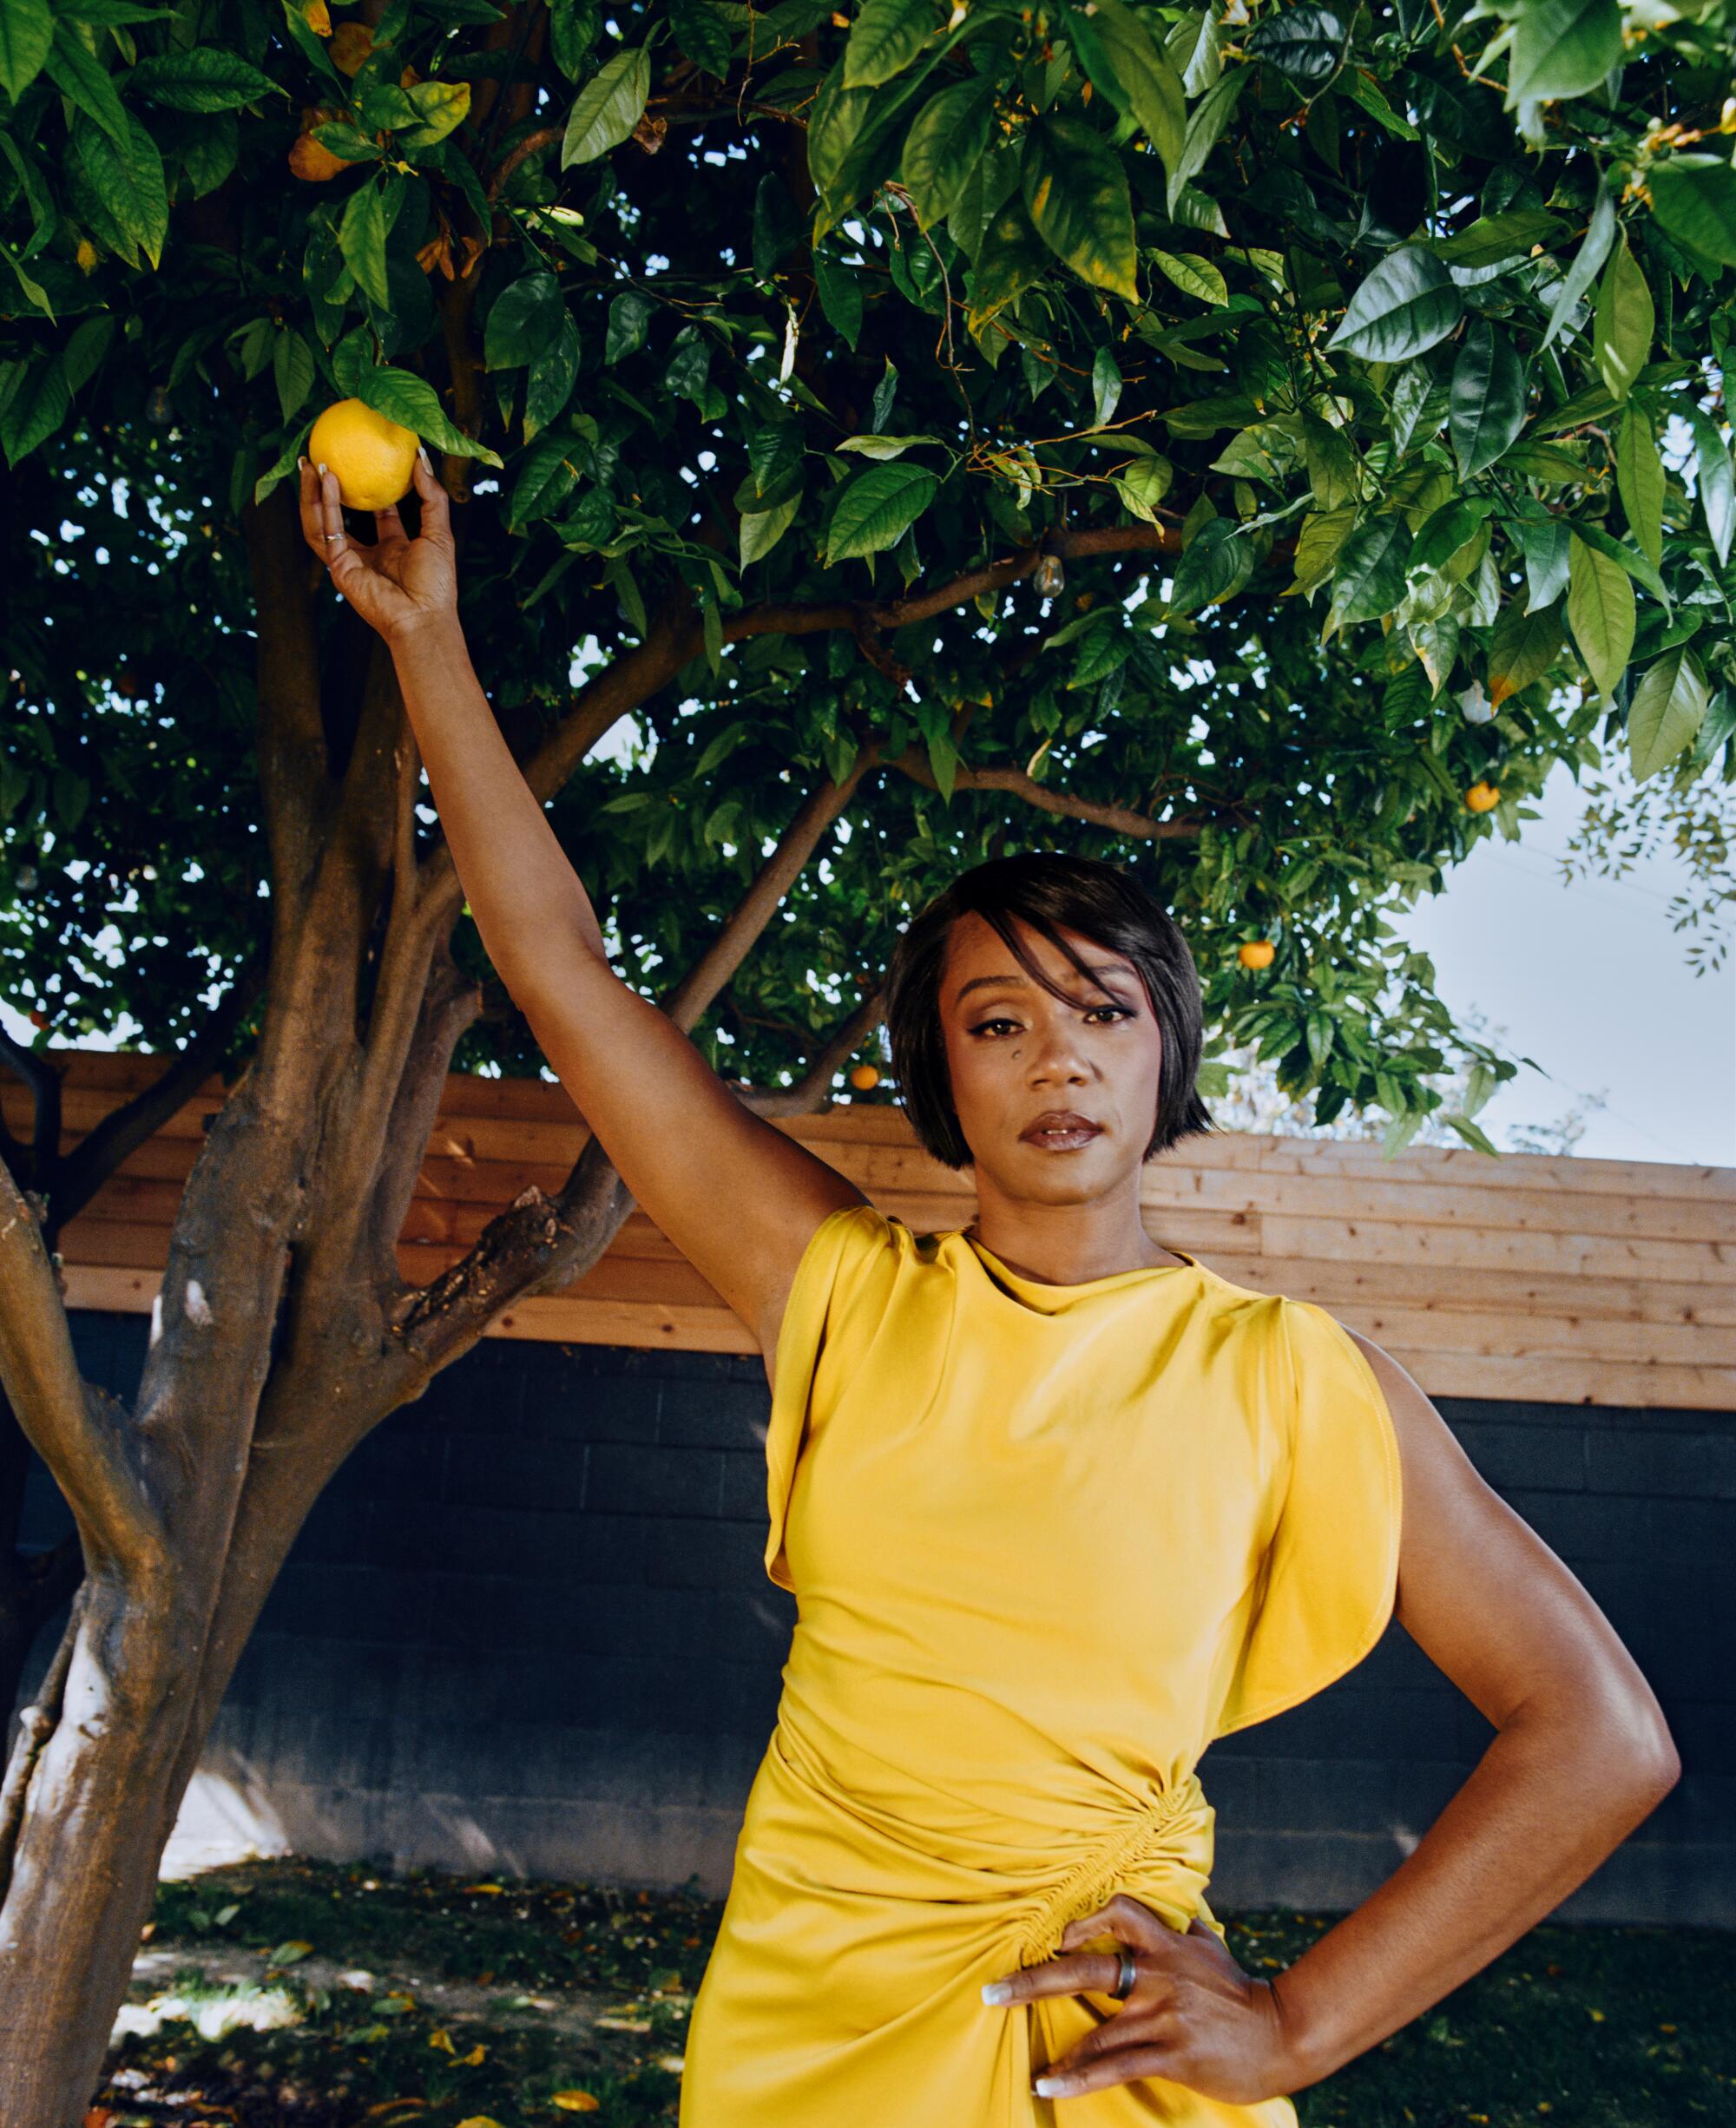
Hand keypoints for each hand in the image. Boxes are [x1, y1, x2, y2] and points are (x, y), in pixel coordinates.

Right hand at [297, 448, 457, 643]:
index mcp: (394, 549)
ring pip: (322, 523)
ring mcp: (351, 562)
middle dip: (328, 489)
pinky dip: (325, 506)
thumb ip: (432, 497)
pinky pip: (326, 532)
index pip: (379, 514)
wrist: (424, 618)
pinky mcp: (339, 568)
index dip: (371, 490)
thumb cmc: (436, 584)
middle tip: (321, 459)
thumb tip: (421, 459)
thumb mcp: (438, 533)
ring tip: (310, 465)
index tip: (366, 462)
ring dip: (314, 494)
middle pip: (341, 516)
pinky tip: (327, 482)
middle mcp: (369, 555)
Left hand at [981, 1895, 1296, 2106]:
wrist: (1283, 2035)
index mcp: (1167, 1945)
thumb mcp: (1213, 1949)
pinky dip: (1077, 2077)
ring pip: (1096, 2029)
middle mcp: (1159, 1974)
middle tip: (992, 1991)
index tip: (1058, 1940)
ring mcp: (1164, 2015)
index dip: (1084, 1921)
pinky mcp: (1171, 2054)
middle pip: (1084, 1969)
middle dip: (1032, 1980)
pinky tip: (1049, 2085)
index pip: (1118, 1913)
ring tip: (1026, 2062)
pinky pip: (1114, 2066)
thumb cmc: (1242, 1992)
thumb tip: (1178, 1911)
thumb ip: (1187, 1930)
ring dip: (1054, 2048)